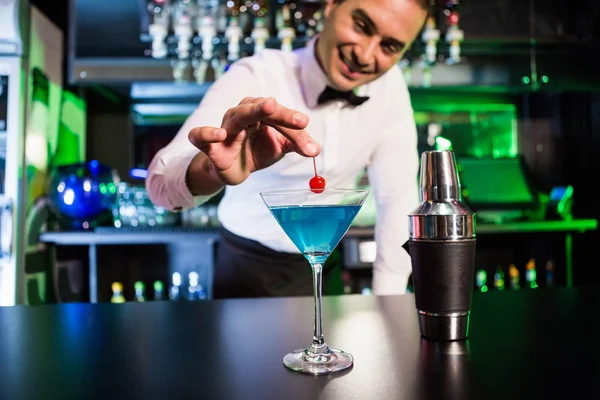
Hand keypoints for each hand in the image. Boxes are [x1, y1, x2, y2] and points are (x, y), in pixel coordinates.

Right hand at [187, 97, 319, 185]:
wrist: (234, 169)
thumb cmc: (258, 150)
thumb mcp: (280, 146)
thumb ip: (297, 144)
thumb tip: (316, 149)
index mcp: (260, 113)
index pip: (278, 114)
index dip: (292, 120)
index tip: (306, 123)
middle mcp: (243, 115)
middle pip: (261, 109)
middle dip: (280, 112)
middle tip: (297, 117)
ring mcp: (225, 128)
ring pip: (238, 115)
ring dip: (251, 111)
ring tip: (267, 107)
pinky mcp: (209, 145)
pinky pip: (201, 135)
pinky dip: (208, 133)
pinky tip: (220, 134)